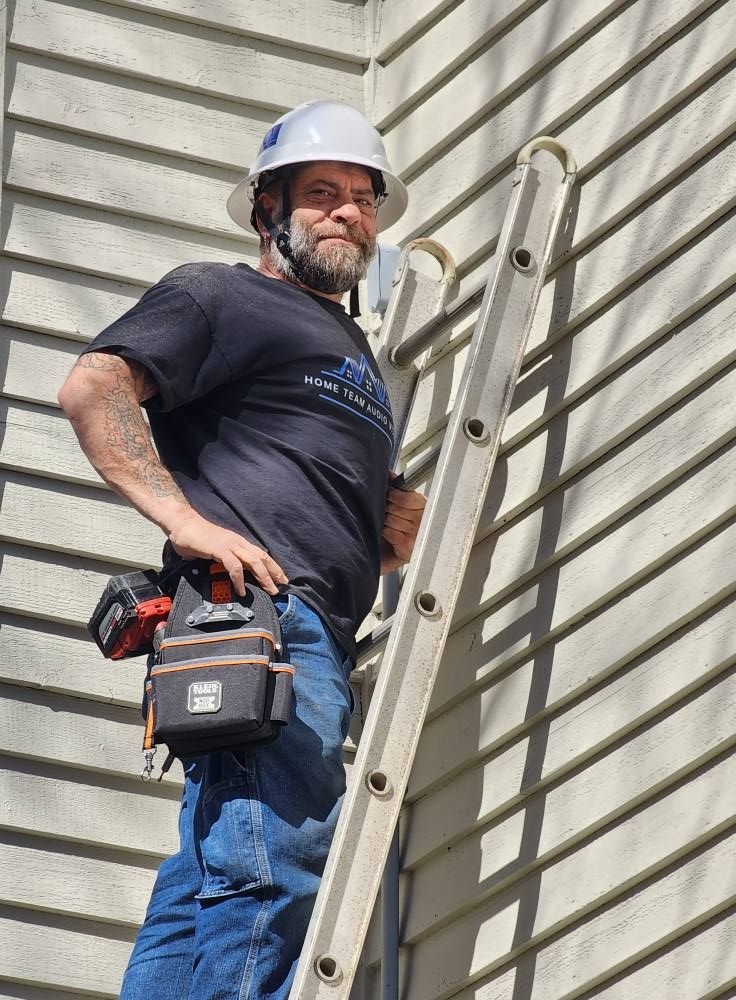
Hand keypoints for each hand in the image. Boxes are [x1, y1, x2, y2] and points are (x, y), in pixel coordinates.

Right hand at [167, 509, 287, 596]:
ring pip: (254, 561)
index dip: (272, 567)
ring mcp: (230, 545)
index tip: (280, 579)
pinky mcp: (220, 549)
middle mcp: (238, 542)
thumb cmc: (195, 538)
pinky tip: (242, 590)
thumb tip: (224, 576)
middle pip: (263, 558)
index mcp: (238, 542)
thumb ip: (222, 561)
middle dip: (274, 573)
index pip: (260, 555)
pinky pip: (234, 566)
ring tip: (269, 590)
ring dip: (264, 577)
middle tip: (282, 586)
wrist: (182, 524)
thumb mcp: (215, 551)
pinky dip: (240, 580)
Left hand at [380, 476, 426, 574]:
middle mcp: (424, 523)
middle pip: (398, 508)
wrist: (399, 556)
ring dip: (384, 519)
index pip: (410, 498)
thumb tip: (389, 474)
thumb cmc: (404, 529)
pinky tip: (387, 534)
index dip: (396, 494)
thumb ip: (400, 490)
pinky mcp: (407, 548)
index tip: (389, 493)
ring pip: (392, 519)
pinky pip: (389, 532)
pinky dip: (385, 532)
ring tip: (386, 522)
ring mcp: (416, 536)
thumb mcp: (406, 507)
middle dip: (387, 506)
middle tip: (386, 509)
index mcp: (428, 509)